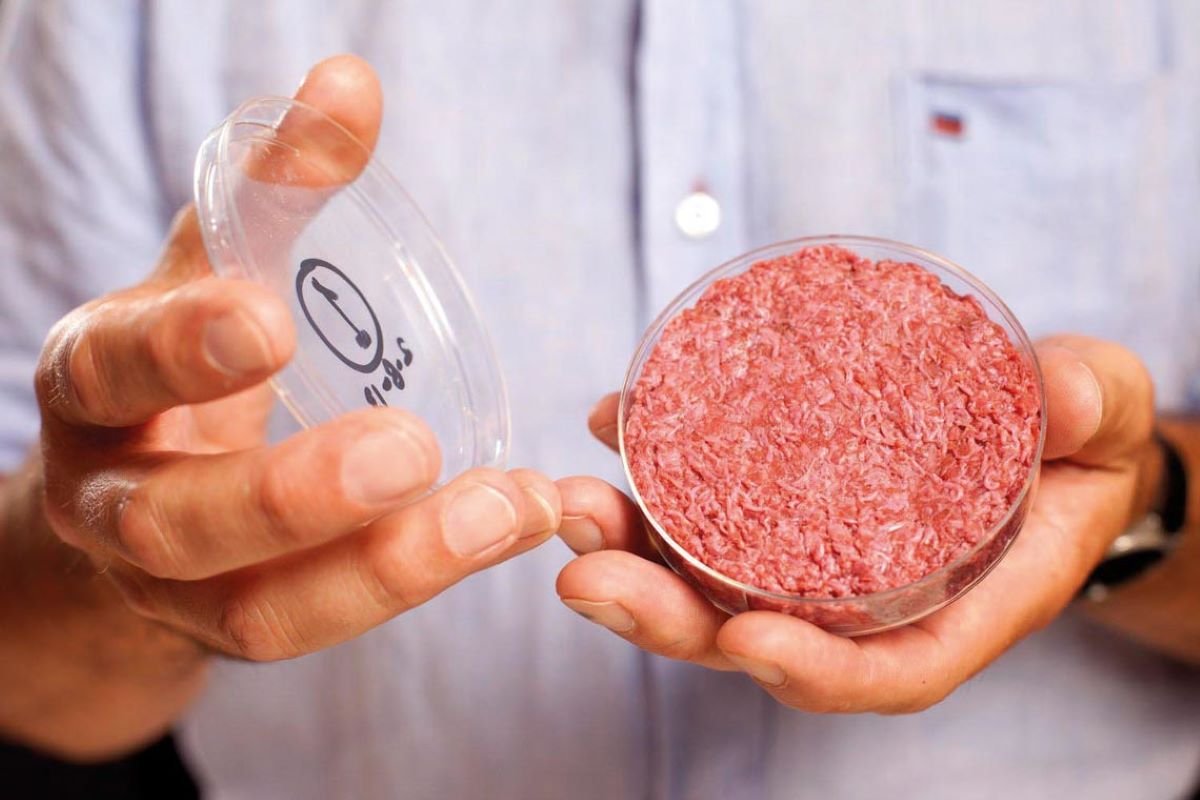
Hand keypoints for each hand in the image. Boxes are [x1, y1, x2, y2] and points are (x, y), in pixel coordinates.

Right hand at [30, 54, 560, 662]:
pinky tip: (509, 526)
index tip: (268, 317)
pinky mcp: (239, 630)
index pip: (113, 368)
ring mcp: (172, 589)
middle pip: (176, 524)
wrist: (128, 488)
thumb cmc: (182, 362)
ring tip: (509, 508)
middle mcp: (113, 499)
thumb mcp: (215, 267)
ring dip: (389, 568)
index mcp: (96, 384)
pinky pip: (320, 629)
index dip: (182, 348)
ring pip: (258, 614)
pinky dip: (419, 584)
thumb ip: (275, 186)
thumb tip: (350, 82)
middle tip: (410, 448)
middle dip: (292, 494)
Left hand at [555, 336, 1157, 711]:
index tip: (743, 642)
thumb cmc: (1079, 442)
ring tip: (571, 507)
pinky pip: (703, 512)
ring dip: (628, 554)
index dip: (813, 669)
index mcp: (956, 606)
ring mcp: (814, 558)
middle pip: (758, 637)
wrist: (1044, 428)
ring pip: (709, 583)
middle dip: (667, 619)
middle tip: (588, 575)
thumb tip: (1066, 397)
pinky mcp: (781, 508)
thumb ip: (1090, 407)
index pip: (881, 669)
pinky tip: (608, 427)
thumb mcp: (1103, 416)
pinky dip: (649, 479)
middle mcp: (868, 600)